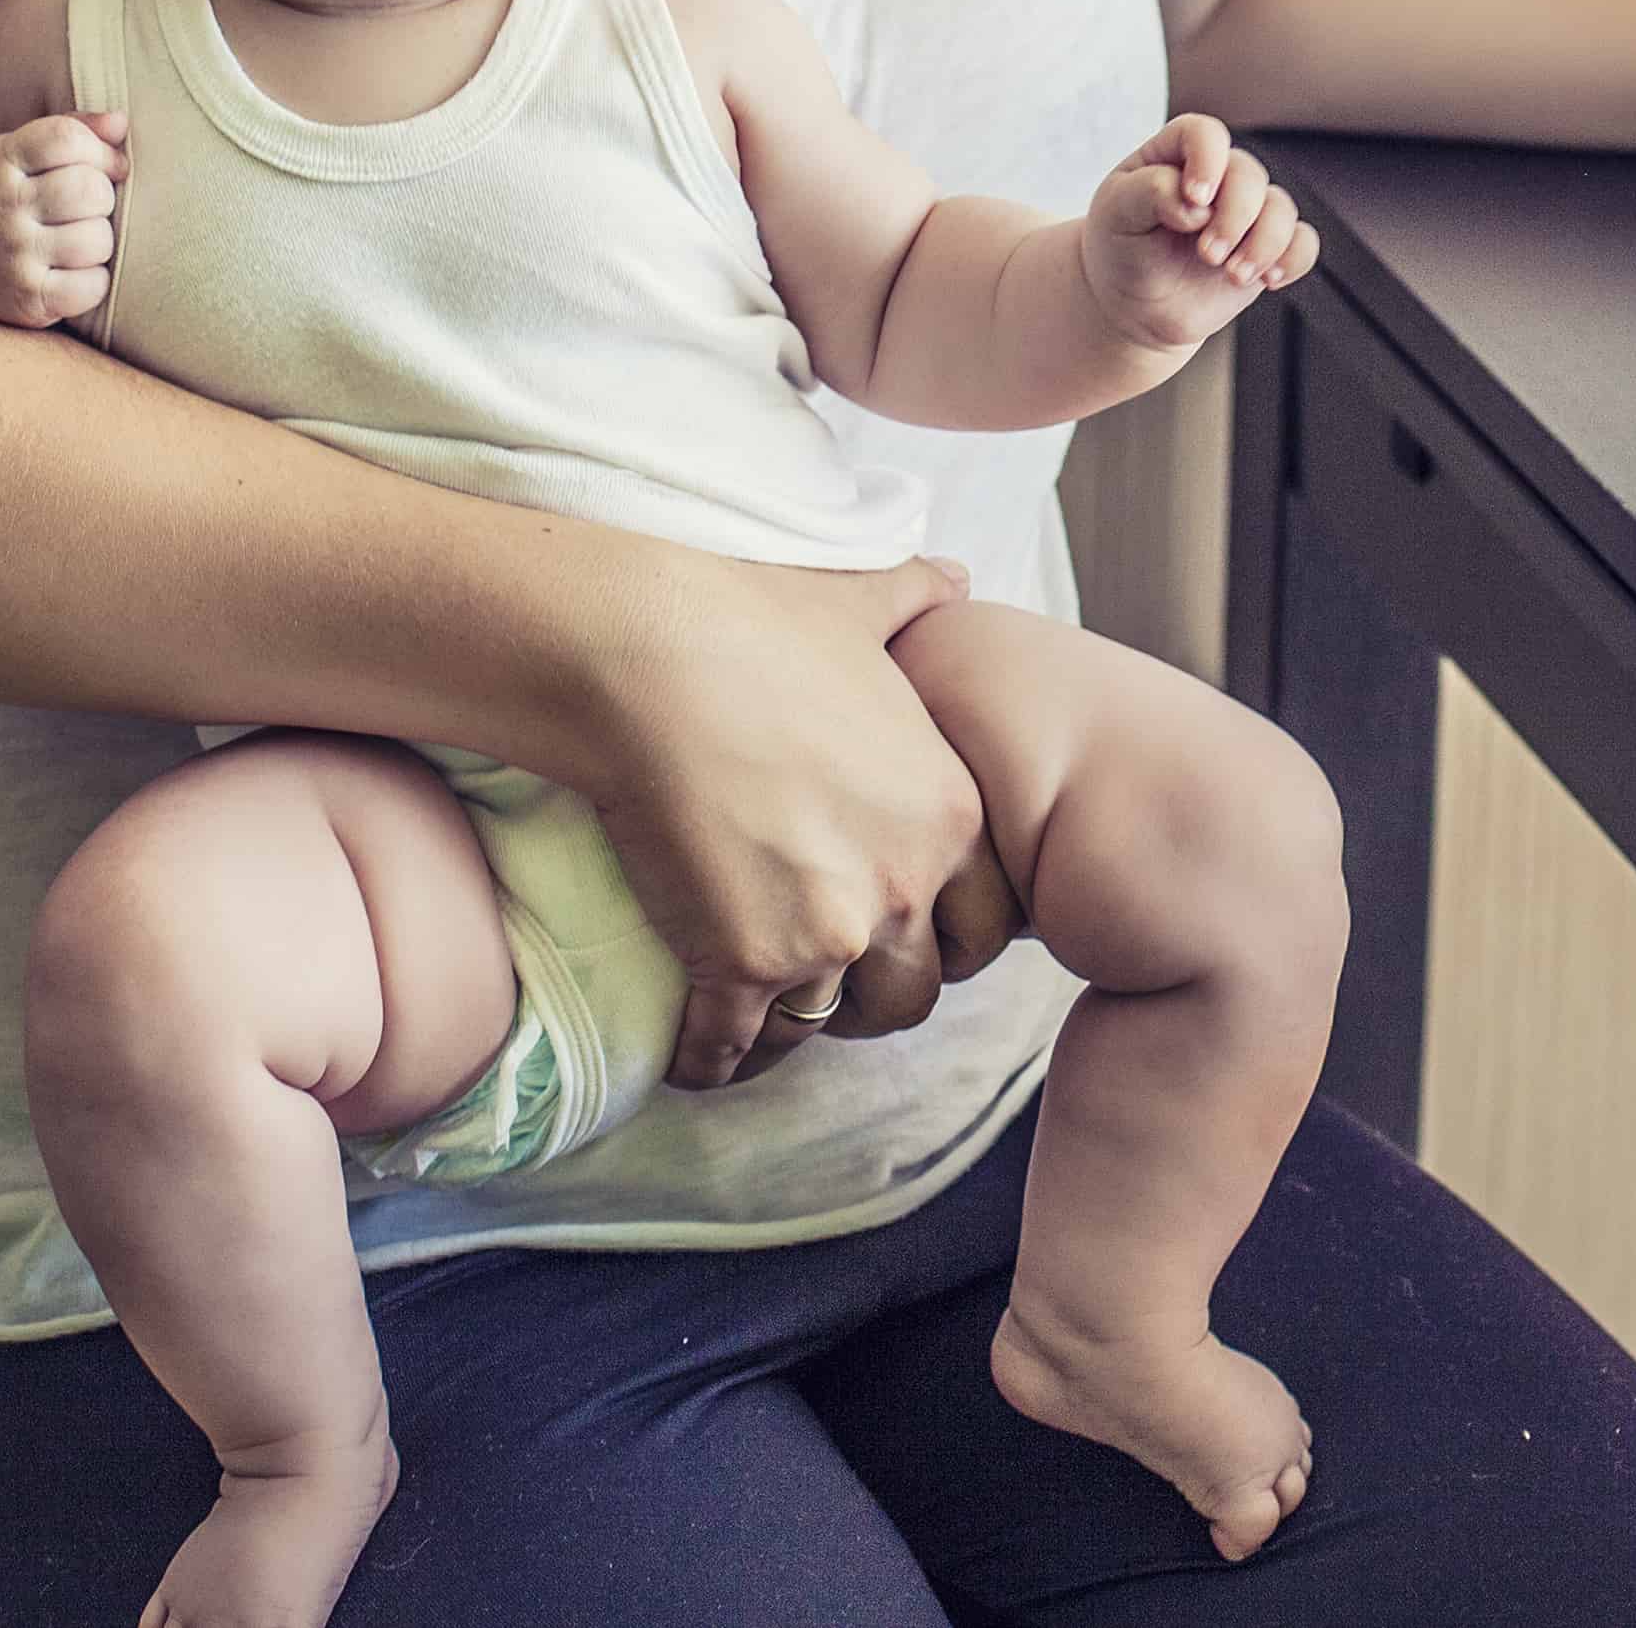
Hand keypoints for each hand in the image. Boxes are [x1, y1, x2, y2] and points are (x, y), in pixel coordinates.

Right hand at [0, 112, 124, 326]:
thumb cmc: (1, 196)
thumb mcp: (19, 153)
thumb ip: (72, 130)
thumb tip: (120, 122)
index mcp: (1, 160)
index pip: (67, 139)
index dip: (101, 151)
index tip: (109, 166)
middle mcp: (2, 206)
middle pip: (89, 189)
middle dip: (102, 197)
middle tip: (87, 208)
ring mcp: (12, 255)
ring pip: (97, 239)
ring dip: (99, 241)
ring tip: (76, 240)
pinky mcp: (25, 298)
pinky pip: (92, 286)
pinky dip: (94, 281)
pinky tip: (74, 273)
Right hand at [556, 541, 1024, 1090]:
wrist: (650, 652)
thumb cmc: (754, 616)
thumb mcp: (864, 599)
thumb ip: (920, 596)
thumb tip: (954, 577)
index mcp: (949, 813)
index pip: (985, 924)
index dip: (940, 935)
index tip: (896, 932)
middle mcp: (903, 885)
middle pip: (911, 994)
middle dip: (872, 995)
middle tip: (824, 978)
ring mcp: (825, 934)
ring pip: (824, 1028)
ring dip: (789, 1027)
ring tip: (754, 1016)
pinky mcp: (740, 964)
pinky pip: (729, 1049)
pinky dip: (706, 1058)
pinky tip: (688, 1051)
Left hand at [1080, 114, 1318, 349]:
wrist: (1134, 306)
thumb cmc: (1121, 248)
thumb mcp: (1116, 213)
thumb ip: (1150, 192)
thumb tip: (1197, 205)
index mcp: (1176, 155)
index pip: (1204, 134)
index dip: (1208, 160)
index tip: (1196, 200)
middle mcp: (1218, 177)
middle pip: (1248, 175)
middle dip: (1235, 217)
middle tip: (1208, 255)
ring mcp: (1246, 213)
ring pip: (1281, 209)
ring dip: (1264, 244)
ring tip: (1233, 276)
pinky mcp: (1266, 248)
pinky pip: (1302, 243)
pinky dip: (1292, 259)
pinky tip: (1269, 280)